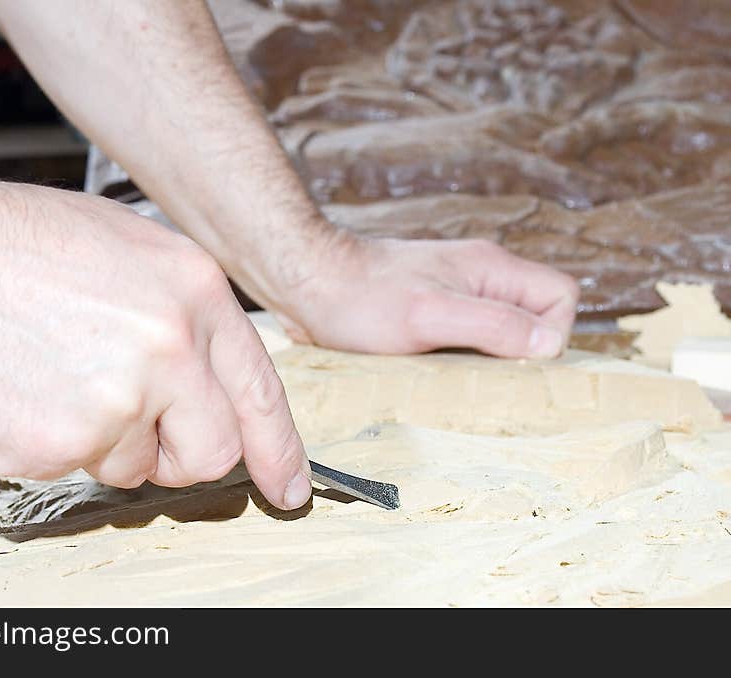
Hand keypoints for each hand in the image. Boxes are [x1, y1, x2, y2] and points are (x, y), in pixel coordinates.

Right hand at [0, 176, 311, 509]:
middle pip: (214, 451)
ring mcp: (118, 400)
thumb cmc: (20, 249)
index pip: (261, 392)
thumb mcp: (133, 252)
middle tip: (144, 431)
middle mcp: (169, 349)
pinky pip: (81, 469)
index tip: (288, 487)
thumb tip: (211, 380)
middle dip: (184, 456)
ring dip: (111, 443)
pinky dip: (61, 444)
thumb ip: (186, 319)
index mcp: (194, 294)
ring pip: (140, 467)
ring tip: (62, 381)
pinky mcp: (62, 443)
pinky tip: (31, 392)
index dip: (280, 449)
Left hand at [277, 232, 578, 356]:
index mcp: (491, 269)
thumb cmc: (362, 298)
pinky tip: (435, 380)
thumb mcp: (429, 315)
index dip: (552, 335)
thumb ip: (493, 324)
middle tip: (484, 384)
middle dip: (520, 357)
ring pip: (500, 336)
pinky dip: (460, 365)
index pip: (561, 297)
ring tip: (456, 384)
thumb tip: (550, 345)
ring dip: (487, 366)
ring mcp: (456, 297)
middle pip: (534, 320)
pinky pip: (467, 344)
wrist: (307, 283)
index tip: (513, 364)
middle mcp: (480, 280)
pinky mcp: (431, 317)